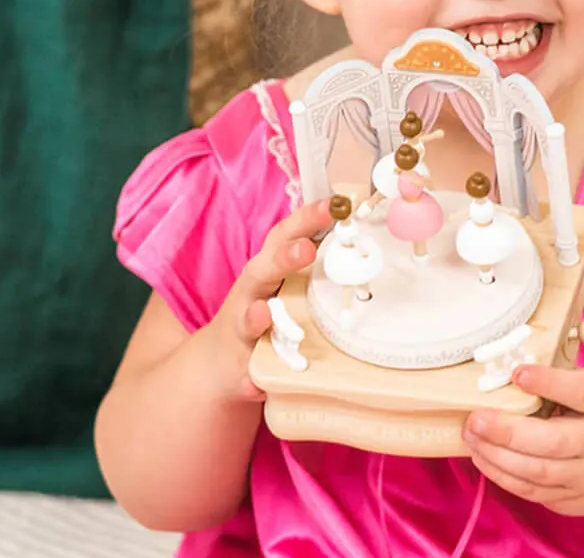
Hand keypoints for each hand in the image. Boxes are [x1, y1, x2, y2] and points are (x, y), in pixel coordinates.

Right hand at [208, 198, 332, 402]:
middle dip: (283, 258)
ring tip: (263, 313)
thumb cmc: (265, 308)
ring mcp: (241, 328)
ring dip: (255, 315)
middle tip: (305, 249)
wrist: (221, 361)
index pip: (286, 235)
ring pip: (247, 317)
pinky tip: (252, 380)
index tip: (334, 204)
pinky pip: (244, 370)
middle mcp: (252, 291)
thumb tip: (362, 232)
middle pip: (264, 269)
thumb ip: (313, 258)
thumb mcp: (286, 279)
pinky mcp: (238, 364)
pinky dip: (247, 375)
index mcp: (270, 266)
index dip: (308, 218)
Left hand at [462, 365, 583, 517]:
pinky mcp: (573, 500)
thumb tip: (513, 364)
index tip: (517, 372)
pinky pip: (534, 492)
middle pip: (553, 442)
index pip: (580, 393)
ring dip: (498, 456)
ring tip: (471, 436)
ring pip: (538, 473)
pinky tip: (483, 458)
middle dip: (508, 431)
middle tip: (476, 418)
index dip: (548, 382)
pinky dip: (504, 477)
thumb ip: (565, 379)